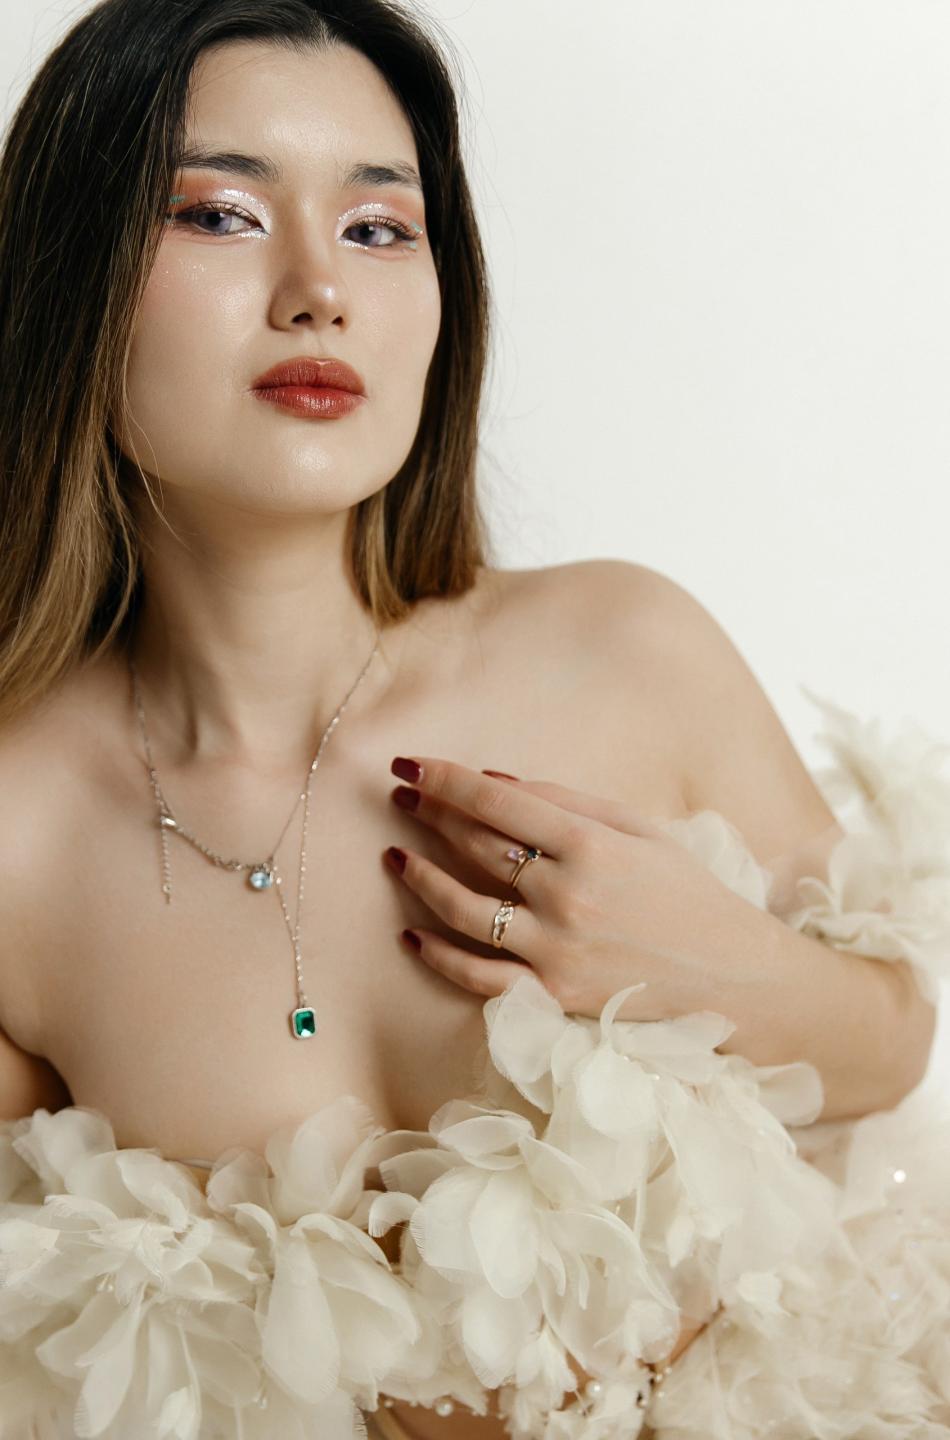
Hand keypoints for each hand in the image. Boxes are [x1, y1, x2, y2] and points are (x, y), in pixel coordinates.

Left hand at [384, 755, 747, 1020]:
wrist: (733, 979)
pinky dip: (438, 956)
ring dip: (420, 878)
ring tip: (395, 856)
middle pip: (476, 848)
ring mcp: (555, 951)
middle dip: (430, 816)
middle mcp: (567, 896)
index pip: (498, 804)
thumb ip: (569, 802)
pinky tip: (411, 935)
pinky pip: (477, 977)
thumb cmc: (690, 894)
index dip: (447, 781)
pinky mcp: (551, 997)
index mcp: (592, 846)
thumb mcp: (642, 830)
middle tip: (401, 797)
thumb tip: (497, 780)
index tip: (411, 765)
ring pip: (464, 909)